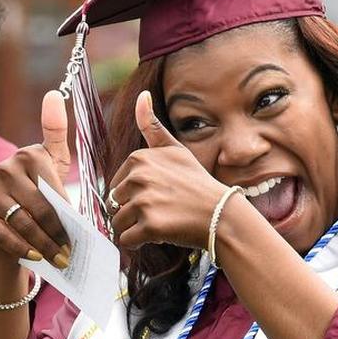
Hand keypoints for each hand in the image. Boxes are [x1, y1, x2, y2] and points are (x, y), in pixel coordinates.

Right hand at [0, 91, 71, 266]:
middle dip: (58, 234)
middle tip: (71, 253)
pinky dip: (22, 249)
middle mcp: (4, 167)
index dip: (68, 214)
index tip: (78, 234)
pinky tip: (36, 259)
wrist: (8, 219)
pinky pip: (3, 235)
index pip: (55, 190)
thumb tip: (54, 92)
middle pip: (39, 208)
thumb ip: (56, 132)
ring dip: (43, 246)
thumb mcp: (51, 163)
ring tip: (59, 260)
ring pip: (22, 223)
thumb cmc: (38, 191)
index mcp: (28, 154)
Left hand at [108, 91, 229, 249]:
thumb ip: (152, 126)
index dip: (136, 194)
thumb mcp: (175, 150)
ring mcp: (144, 201)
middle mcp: (139, 177)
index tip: (160, 194)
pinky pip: (126, 240)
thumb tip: (141, 95)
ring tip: (162, 221)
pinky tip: (160, 234)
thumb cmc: (197, 184)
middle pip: (116, 203)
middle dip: (134, 212)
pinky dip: (139, 242)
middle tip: (162, 209)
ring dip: (136, 227)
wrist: (222, 215)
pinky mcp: (149, 226)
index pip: (117, 184)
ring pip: (118, 222)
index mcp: (139, 158)